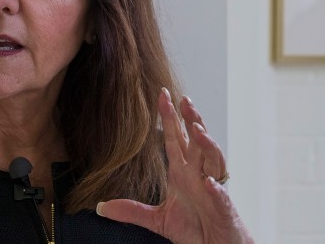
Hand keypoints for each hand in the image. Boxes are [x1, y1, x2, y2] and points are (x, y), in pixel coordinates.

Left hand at [96, 89, 252, 243]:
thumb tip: (102, 207)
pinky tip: (208, 182)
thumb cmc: (195, 229)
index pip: (177, 140)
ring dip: (207, 145)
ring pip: (214, 160)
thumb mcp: (158, 219)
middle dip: (192, 120)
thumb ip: (132, 210)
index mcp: (184, 173)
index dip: (171, 118)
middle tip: (183, 100)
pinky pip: (220, 196)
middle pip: (197, 141)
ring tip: (197, 130)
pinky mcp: (222, 209)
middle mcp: (199, 175)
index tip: (162, 96)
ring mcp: (213, 189)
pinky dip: (215, 189)